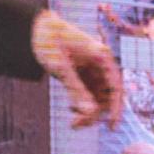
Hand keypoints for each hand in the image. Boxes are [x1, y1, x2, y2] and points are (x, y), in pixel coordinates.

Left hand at [31, 10, 122, 127]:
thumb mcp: (60, 66)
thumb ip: (75, 90)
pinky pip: (90, 94)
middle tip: (76, 124)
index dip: (116, 107)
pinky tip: (71, 108)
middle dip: (96, 113)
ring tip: (73, 120)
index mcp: (102, 56)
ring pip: (99, 97)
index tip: (111, 126)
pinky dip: (83, 104)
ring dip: (89, 111)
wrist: (37, 27)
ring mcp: (94, 69)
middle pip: (108, 95)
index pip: (116, 86)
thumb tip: (90, 113)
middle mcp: (102, 63)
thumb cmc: (49, 40)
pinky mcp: (85, 74)